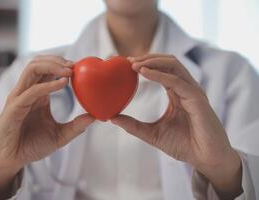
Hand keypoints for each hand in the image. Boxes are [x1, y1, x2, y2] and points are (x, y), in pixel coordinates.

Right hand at [0, 55, 94, 198]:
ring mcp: (19, 98)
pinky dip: (48, 84)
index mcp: (38, 95)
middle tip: (75, 65)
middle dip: (58, 60)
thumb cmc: (31, 146)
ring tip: (69, 71)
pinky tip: (63, 84)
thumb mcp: (59, 136)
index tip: (80, 68)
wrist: (10, 161)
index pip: (47, 70)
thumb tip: (94, 118)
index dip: (63, 65)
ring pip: (32, 69)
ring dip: (52, 66)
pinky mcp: (14, 108)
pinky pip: (31, 91)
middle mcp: (28, 92)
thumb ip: (76, 127)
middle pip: (39, 64)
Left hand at [111, 54, 242, 197]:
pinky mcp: (197, 99)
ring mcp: (193, 92)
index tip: (127, 64)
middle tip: (128, 61)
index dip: (146, 64)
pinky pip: (177, 81)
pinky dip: (160, 74)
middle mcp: (186, 89)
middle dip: (148, 57)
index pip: (162, 70)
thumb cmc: (184, 145)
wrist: (205, 160)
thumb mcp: (152, 134)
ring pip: (174, 65)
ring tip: (134, 64)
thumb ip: (133, 125)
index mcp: (177, 93)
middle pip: (168, 62)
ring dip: (153, 61)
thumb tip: (112, 118)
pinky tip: (144, 72)